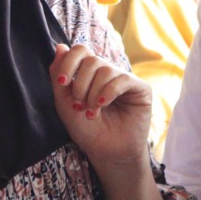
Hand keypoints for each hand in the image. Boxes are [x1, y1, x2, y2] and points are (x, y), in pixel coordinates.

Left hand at [50, 43, 152, 168]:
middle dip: (81, 84)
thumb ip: (59, 76)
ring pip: (106, 70)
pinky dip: (108, 92)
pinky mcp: (141, 89)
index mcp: (90, 73)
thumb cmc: (87, 130)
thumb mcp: (65, 103)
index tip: (62, 83)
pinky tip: (103, 106)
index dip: (69, 62)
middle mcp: (108, 73)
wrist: (106, 152)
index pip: (80, 51)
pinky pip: (123, 80)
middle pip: (91, 60)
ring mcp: (125, 80)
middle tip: (79, 105)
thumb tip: (61, 46)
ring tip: (92, 113)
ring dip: (93, 94)